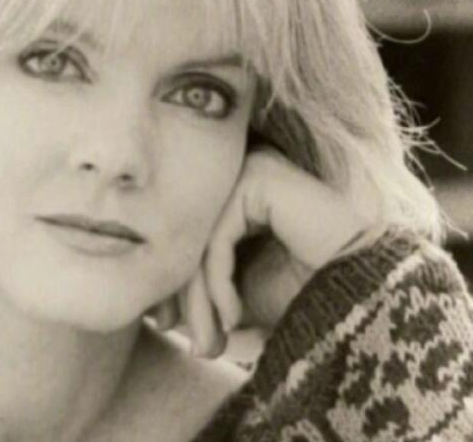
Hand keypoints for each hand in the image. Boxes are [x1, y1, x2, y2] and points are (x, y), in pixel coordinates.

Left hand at [152, 147, 384, 356]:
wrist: (367, 291)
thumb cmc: (306, 291)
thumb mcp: (237, 295)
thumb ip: (196, 291)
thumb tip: (149, 307)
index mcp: (226, 197)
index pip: (180, 238)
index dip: (172, 286)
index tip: (165, 327)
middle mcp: (233, 176)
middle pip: (185, 238)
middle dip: (186, 299)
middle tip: (197, 346)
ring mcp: (247, 172)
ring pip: (197, 239)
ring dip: (201, 301)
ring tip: (212, 342)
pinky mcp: (258, 180)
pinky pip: (217, 237)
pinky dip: (218, 283)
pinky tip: (233, 316)